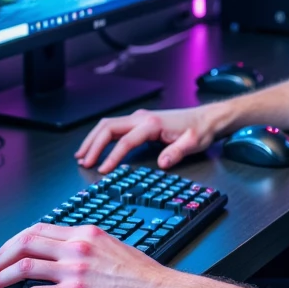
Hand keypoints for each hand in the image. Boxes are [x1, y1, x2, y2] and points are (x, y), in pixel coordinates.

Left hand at [0, 222, 197, 287]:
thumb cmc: (146, 278)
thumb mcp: (115, 249)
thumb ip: (89, 248)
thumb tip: (66, 257)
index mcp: (86, 233)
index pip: (39, 230)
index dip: (13, 242)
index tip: (2, 254)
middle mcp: (78, 246)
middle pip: (23, 243)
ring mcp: (75, 269)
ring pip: (22, 267)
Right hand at [74, 105, 225, 173]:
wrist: (206, 118)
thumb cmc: (200, 130)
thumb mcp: (193, 143)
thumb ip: (177, 153)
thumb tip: (163, 163)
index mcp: (152, 124)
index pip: (126, 141)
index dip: (112, 156)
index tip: (102, 170)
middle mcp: (142, 118)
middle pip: (108, 128)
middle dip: (93, 145)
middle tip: (83, 162)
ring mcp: (139, 118)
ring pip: (107, 125)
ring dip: (93, 140)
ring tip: (82, 156)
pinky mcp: (139, 122)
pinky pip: (114, 127)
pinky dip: (101, 137)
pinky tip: (95, 148)